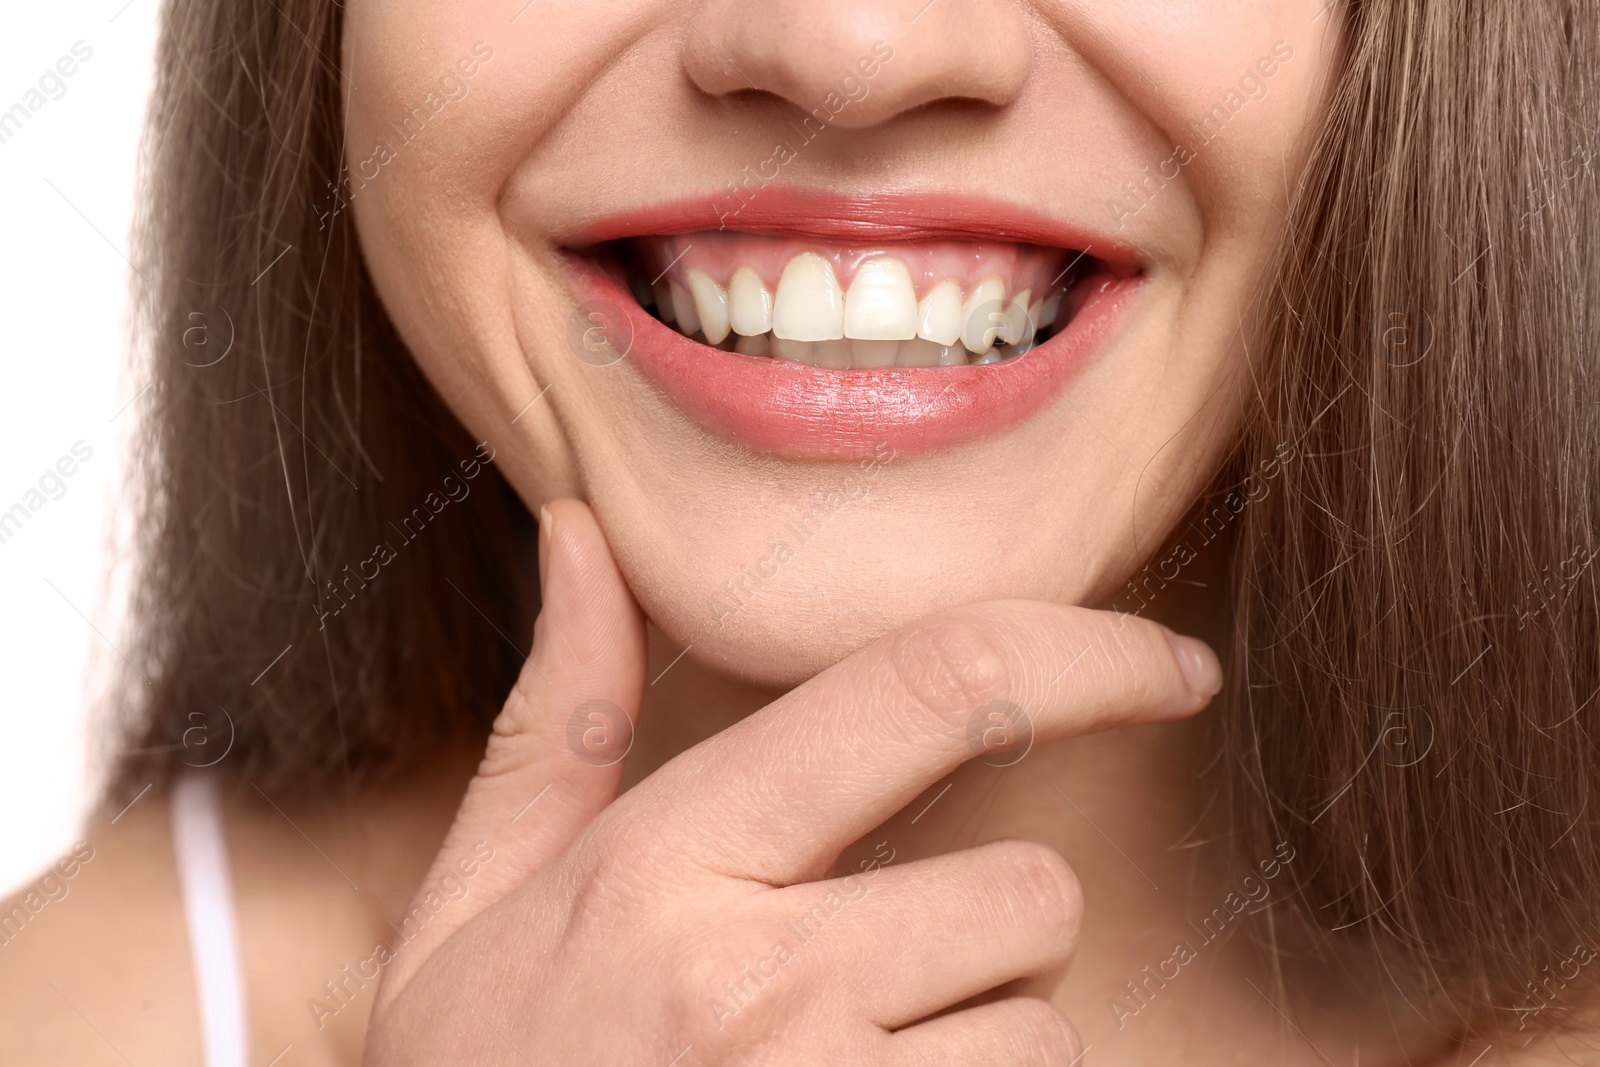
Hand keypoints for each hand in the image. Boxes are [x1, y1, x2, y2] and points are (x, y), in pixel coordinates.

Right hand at [363, 498, 1220, 1064]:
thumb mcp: (476, 908)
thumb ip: (557, 721)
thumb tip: (582, 533)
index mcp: (667, 865)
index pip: (929, 691)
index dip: (1086, 653)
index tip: (1172, 666)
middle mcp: (759, 985)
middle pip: (1033, 892)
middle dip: (992, 932)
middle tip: (872, 985)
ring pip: (1042, 1034)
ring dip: (979, 1050)